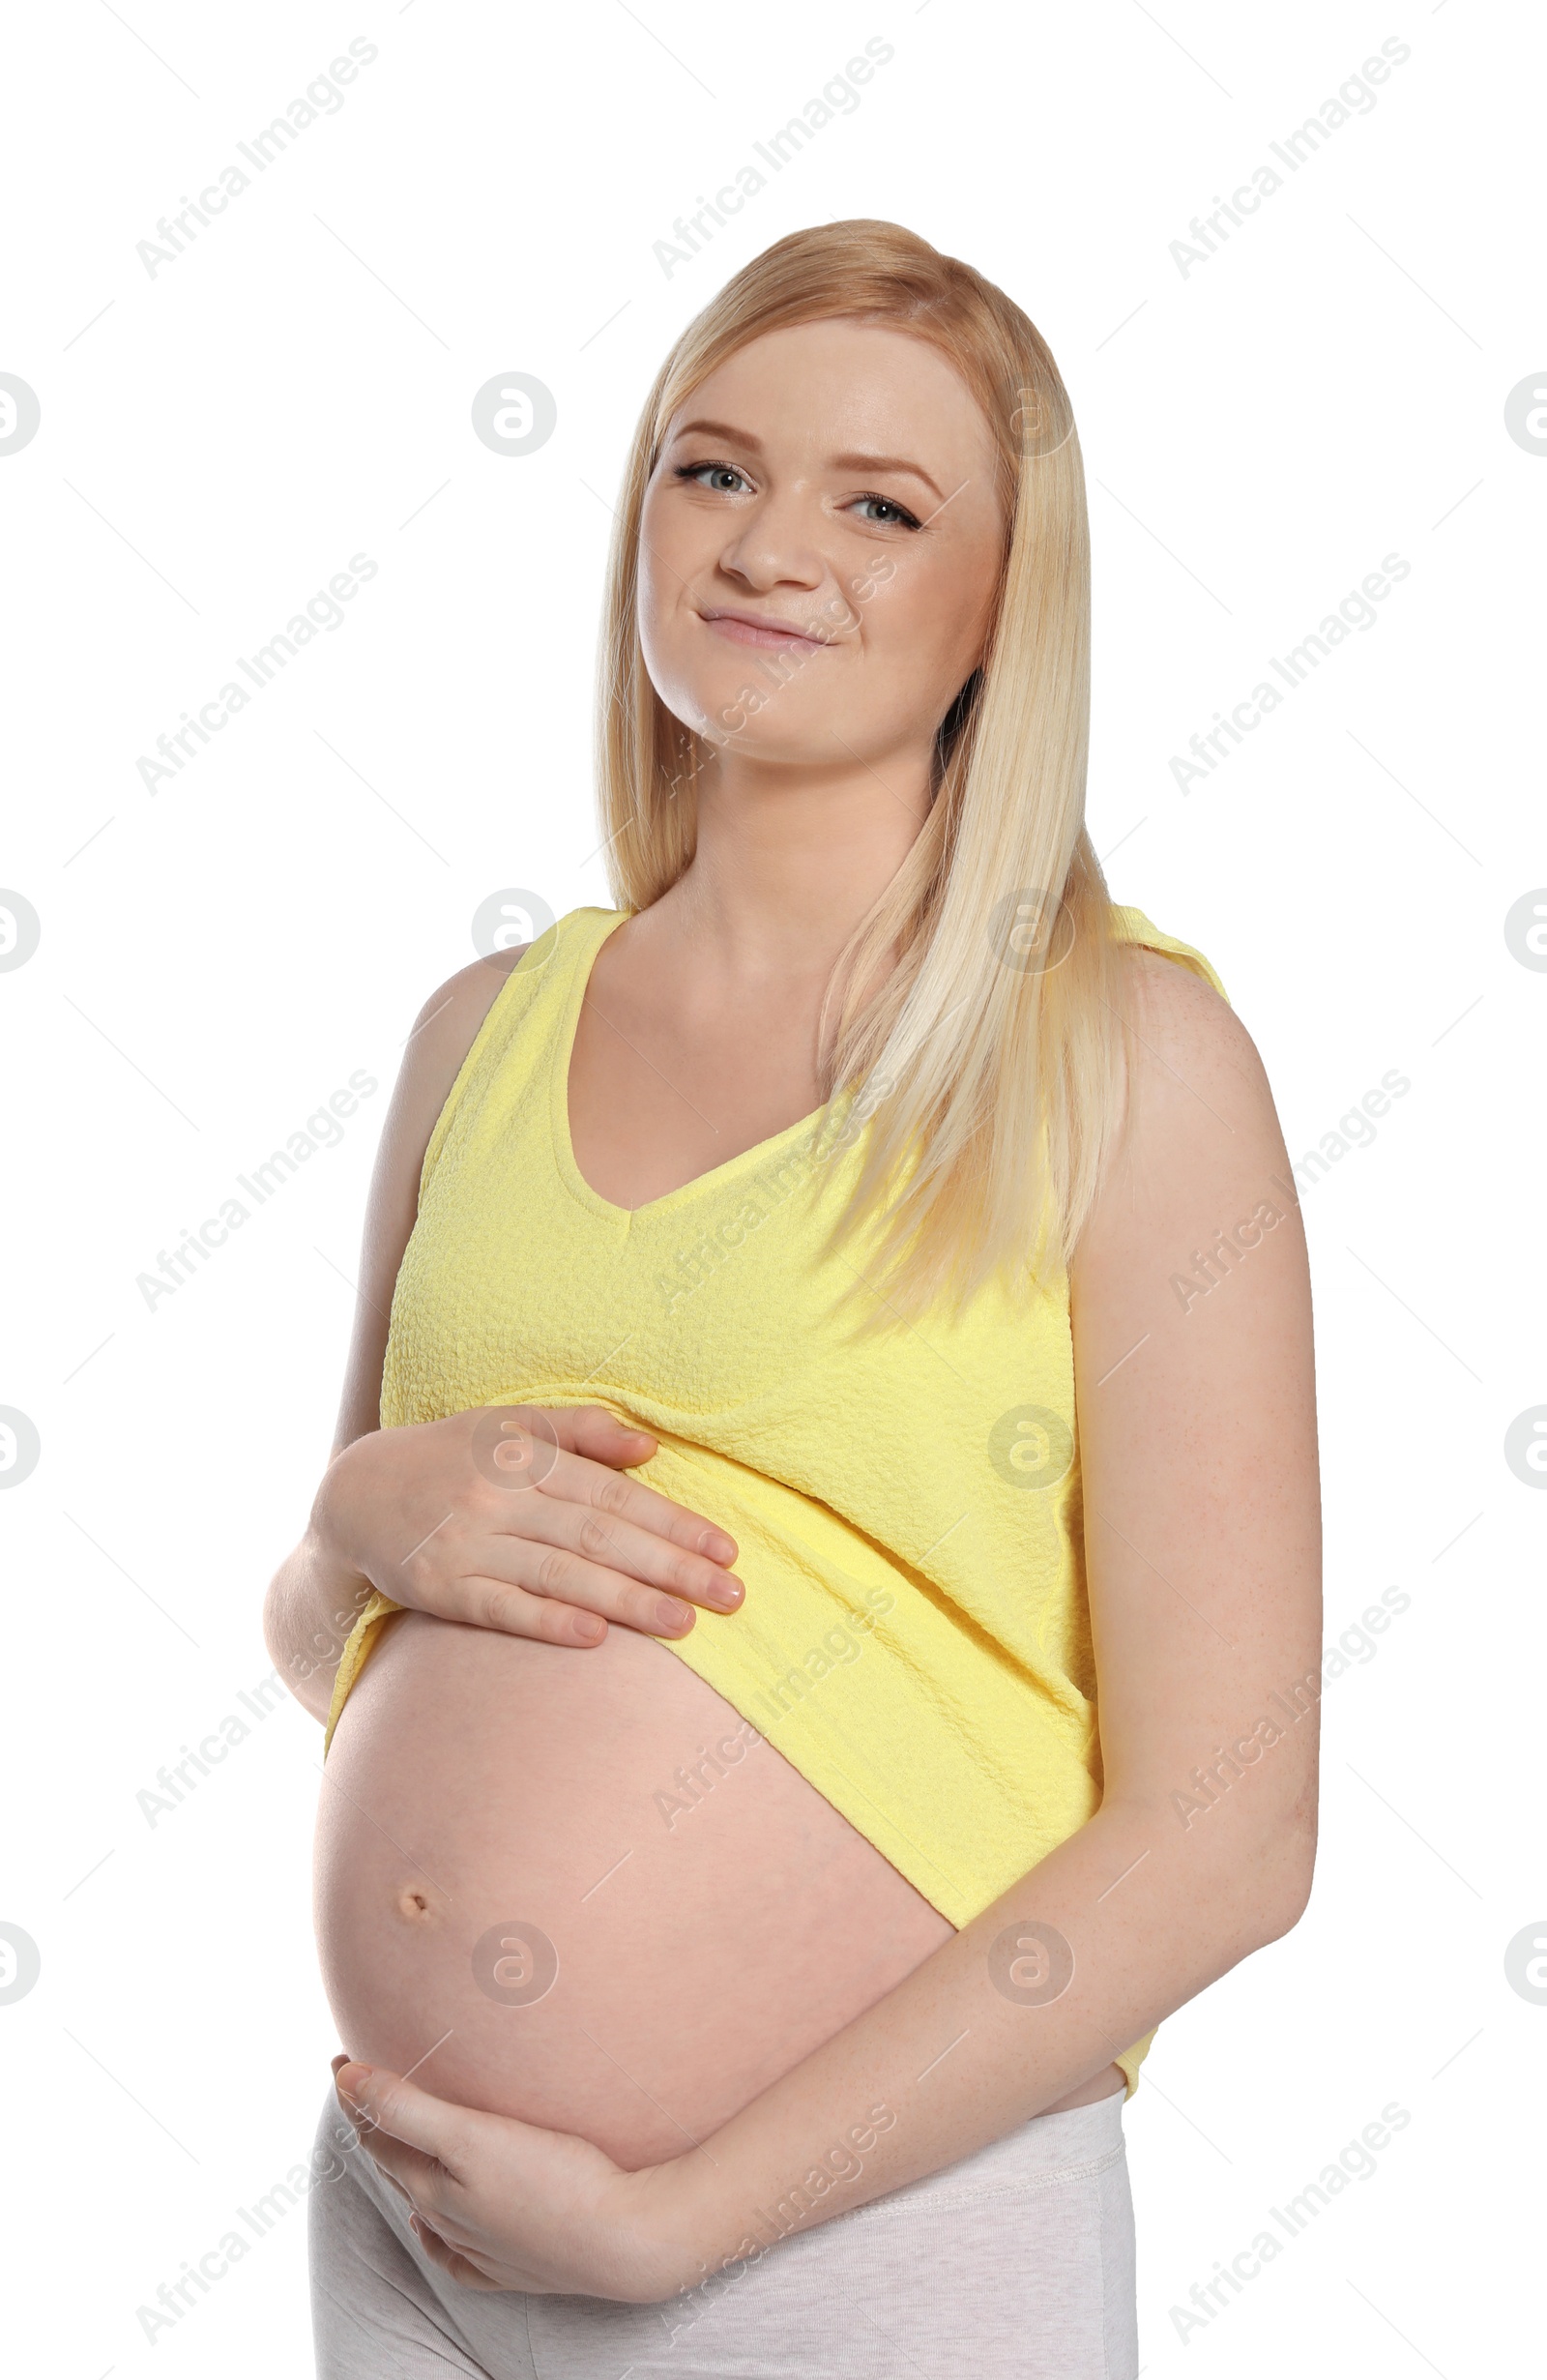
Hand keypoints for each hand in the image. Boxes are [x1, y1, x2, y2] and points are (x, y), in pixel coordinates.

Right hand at [312, 1404, 742, 1648]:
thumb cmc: (451, 1456)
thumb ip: (581, 1430)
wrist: (354, 1494)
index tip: (726, 1548)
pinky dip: (549, 1622)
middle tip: (731, 1595)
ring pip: (561, 1575)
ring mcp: (468, 1545)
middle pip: (598, 1536)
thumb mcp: (509, 1423)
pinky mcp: (439, 1589)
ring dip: (628, 1601)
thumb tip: (651, 1449)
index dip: (673, 1522)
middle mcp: (498, 1497)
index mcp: (523, 1455)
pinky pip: (502, 1608)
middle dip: (670, 1566)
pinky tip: (597, 1638)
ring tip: (687, 1624)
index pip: (613, 1494)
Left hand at [331, 2057, 693, 2303]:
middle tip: (365, 2084)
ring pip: (425, 2205)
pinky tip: (431, 2225)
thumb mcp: (471, 2135)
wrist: (625, 2241)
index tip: (342, 2059)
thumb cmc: (554, 2180)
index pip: (379, 2132)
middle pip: (398, 2164)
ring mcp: (481, 2246)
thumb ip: (407, 2107)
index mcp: (433, 2185)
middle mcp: (448, 2219)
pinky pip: (457, 2256)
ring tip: (398, 2140)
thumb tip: (346, 2079)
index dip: (357, 2093)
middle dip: (377, 2123)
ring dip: (406, 2168)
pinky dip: (435, 2236)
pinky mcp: (514, 2267)